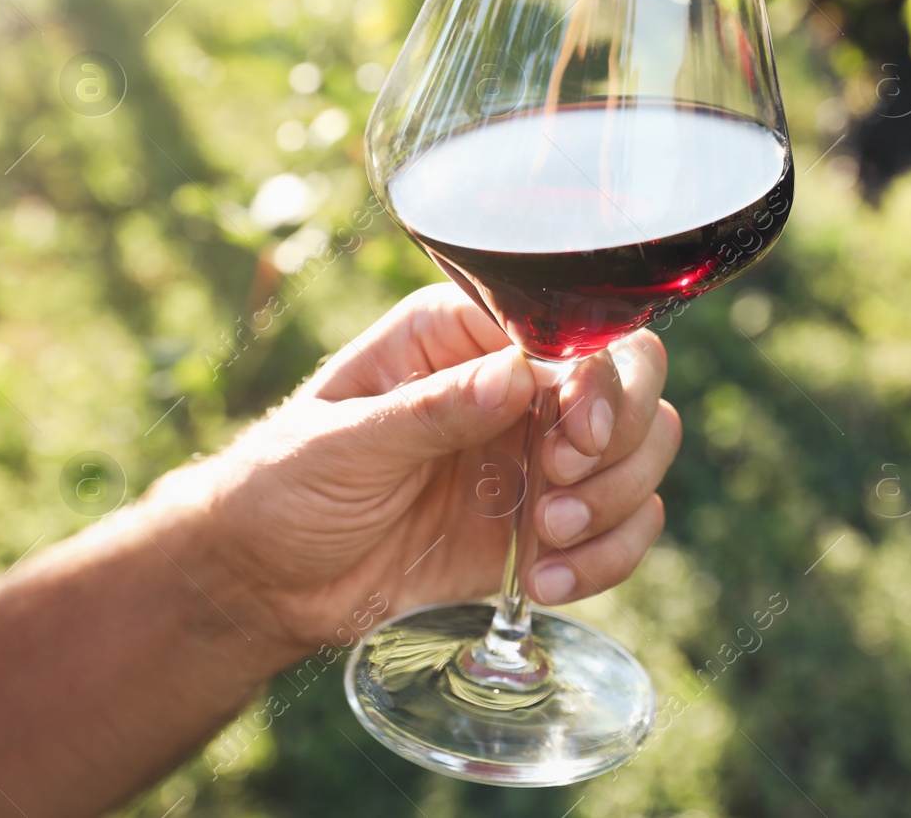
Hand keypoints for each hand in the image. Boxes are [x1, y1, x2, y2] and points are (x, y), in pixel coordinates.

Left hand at [156, 284, 679, 655]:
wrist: (267, 584)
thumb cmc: (285, 486)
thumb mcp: (343, 443)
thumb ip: (430, 411)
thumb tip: (516, 375)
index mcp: (465, 336)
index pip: (574, 327)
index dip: (599, 378)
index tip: (574, 435)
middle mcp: (519, 385)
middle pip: (635, 380)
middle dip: (619, 441)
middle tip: (558, 491)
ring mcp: (540, 455)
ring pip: (643, 453)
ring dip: (616, 503)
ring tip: (547, 542)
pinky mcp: (547, 525)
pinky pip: (624, 527)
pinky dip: (608, 557)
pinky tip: (546, 581)